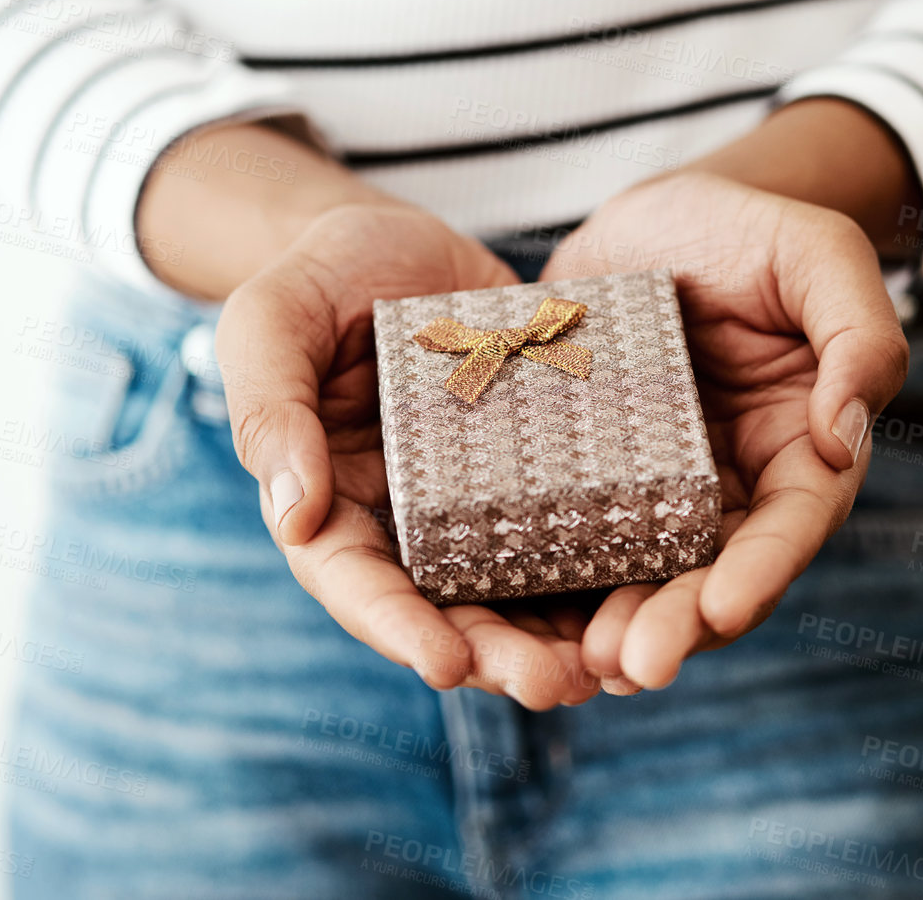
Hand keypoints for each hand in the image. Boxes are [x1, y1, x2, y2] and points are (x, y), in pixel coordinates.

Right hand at [215, 204, 602, 707]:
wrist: (395, 240)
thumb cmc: (316, 279)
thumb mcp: (271, 322)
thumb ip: (270, 409)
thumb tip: (293, 516)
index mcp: (333, 502)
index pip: (356, 584)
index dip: (398, 628)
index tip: (446, 664)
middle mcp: (406, 521)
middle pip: (446, 609)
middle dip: (497, 655)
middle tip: (553, 682)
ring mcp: (474, 503)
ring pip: (515, 589)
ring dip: (559, 635)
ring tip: (611, 665)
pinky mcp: (537, 471)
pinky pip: (569, 529)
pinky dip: (604, 569)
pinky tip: (652, 593)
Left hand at [538, 173, 909, 691]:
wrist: (662, 213)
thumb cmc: (753, 229)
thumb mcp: (819, 256)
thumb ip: (859, 335)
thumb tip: (846, 435)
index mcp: (802, 448)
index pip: (791, 525)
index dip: (761, 572)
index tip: (722, 607)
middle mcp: (734, 486)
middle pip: (715, 575)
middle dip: (679, 624)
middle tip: (633, 663)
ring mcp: (659, 489)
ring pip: (646, 575)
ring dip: (619, 626)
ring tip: (584, 664)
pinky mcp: (591, 476)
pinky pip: (577, 537)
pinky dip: (560, 582)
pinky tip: (525, 617)